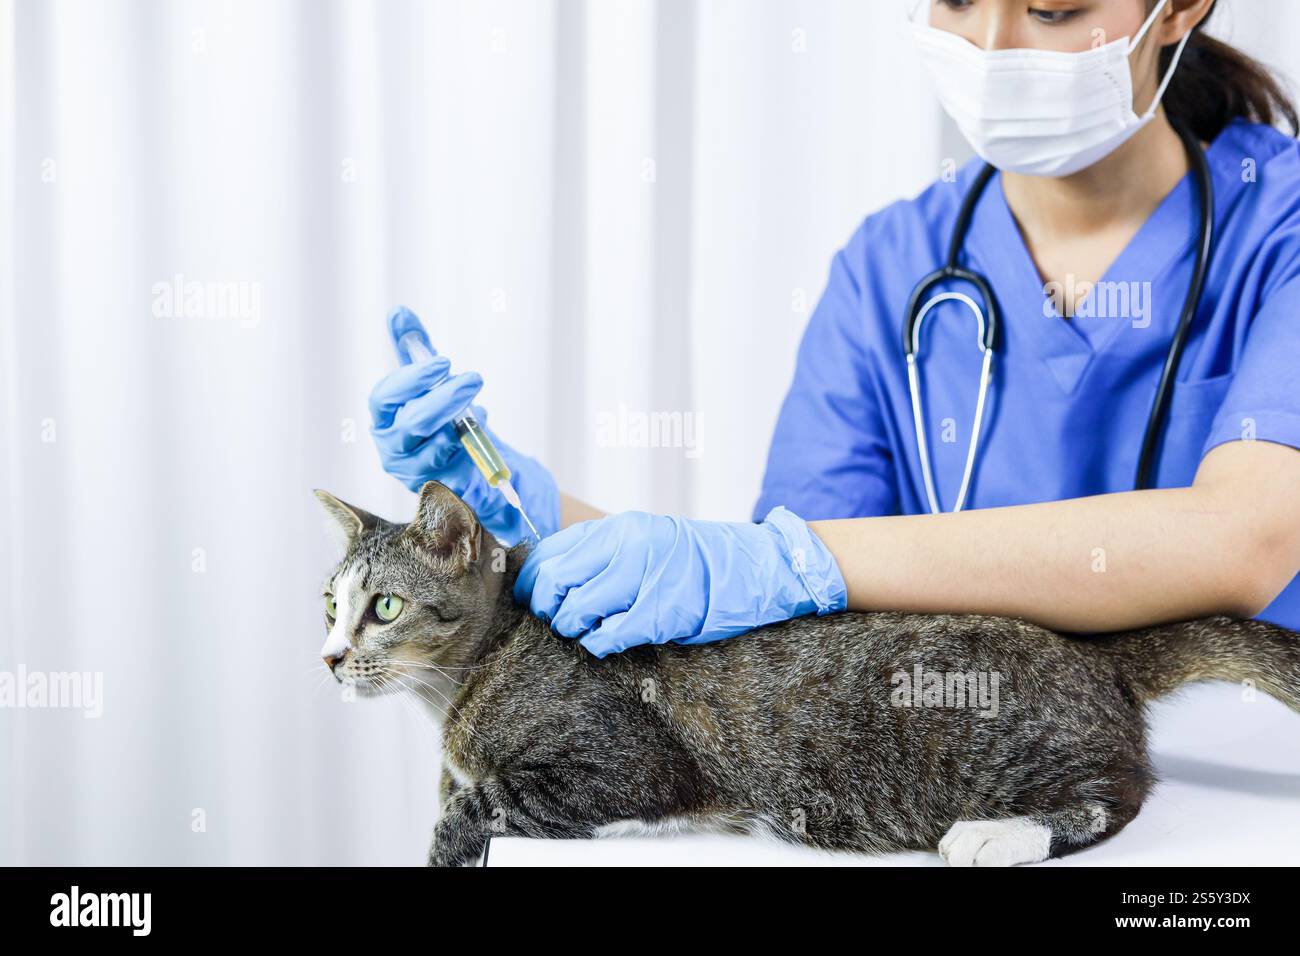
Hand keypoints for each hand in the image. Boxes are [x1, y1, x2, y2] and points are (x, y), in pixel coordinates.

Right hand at [369, 306, 559, 543]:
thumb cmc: (445, 417)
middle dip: (444, 399)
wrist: (474, 461)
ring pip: (434, 449)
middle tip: (474, 379)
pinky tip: (482, 435)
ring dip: (461, 425)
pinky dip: (472, 450)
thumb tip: (398, 312)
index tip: (442, 362)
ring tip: (480, 411)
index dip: (411, 379)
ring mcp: (416, 473)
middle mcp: (393, 448)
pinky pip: (456, 470)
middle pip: (411, 423)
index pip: (384, 397)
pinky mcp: (443, 491)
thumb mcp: (432, 380)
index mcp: (385, 418)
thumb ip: (414, 347)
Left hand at [513, 507, 847, 656]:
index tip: (534, 599)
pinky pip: (606, 636)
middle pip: (555, 582)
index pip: (550, 552)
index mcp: (617, 527)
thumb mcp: (639, 538)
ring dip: (573, 628)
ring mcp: (643, 578)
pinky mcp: (659, 613)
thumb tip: (547, 576)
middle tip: (558, 619)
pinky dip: (598, 644)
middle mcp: (625, 546)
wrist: (745, 567)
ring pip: (575, 611)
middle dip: (548, 608)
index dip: (533, 582)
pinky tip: (607, 641)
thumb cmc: (686, 559)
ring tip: (586, 630)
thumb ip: (598, 549)